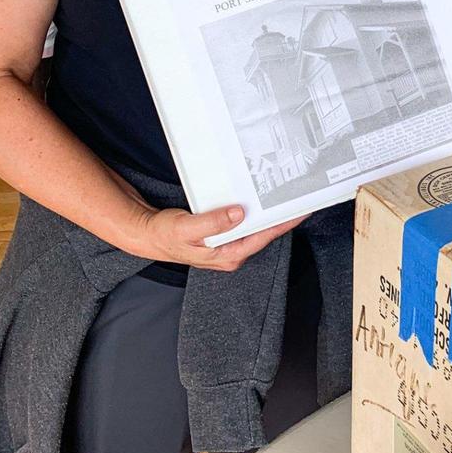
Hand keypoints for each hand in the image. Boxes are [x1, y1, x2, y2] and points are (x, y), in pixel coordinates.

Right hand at [129, 202, 306, 271]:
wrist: (150, 235)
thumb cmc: (166, 236)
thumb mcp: (186, 229)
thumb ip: (212, 223)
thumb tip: (237, 214)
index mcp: (228, 254)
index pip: (264, 237)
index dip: (284, 224)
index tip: (301, 211)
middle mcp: (233, 252)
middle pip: (265, 233)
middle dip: (283, 217)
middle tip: (300, 198)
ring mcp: (229, 244)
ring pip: (257, 228)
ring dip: (270, 214)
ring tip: (288, 197)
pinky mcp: (225, 235)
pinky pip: (246, 222)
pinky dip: (256, 212)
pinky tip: (261, 201)